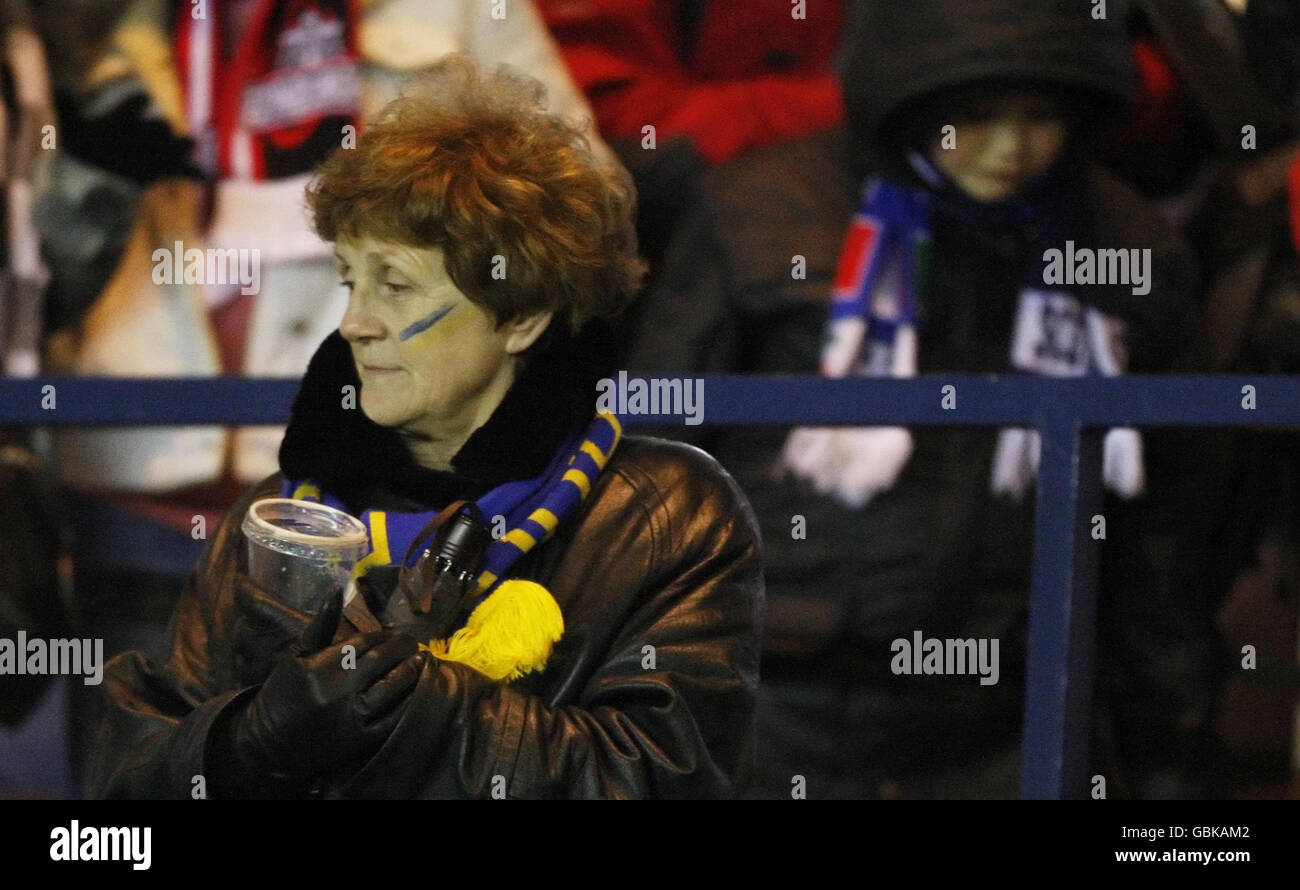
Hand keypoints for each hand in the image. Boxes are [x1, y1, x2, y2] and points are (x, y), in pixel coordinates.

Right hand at [217, 590, 423, 794]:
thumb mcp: (297, 656)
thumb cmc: (285, 693)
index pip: (362, 643)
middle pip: (380, 662)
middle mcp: (337, 691)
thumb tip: (337, 589)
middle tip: (413, 644)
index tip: (391, 635)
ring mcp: (350, 718)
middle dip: (402, 648)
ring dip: (411, 671)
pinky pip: (392, 718)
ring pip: (391, 688)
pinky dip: (408, 702)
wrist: (270, 742)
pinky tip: (416, 690)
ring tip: (420, 661)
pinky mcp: (359, 740)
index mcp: (320, 667)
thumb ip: (321, 625)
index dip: (381, 636)